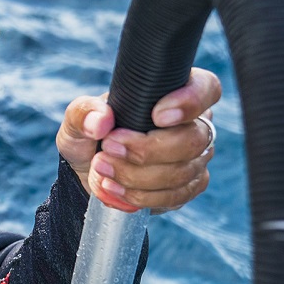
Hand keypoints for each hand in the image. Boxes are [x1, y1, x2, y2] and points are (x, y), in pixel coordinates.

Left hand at [57, 68, 220, 213]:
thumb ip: (84, 113)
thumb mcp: (77, 119)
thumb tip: (101, 121)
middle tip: (108, 148)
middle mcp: (194, 124)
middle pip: (194, 139)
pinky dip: (141, 195)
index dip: (191, 101)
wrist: (90, 171)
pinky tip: (114, 189)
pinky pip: (176, 195)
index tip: (157, 116)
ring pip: (183, 171)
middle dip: (147, 149)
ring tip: (102, 170)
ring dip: (137, 175)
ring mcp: (196, 157)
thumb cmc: (90, 135)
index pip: (207, 88)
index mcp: (174, 93)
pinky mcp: (189, 186)